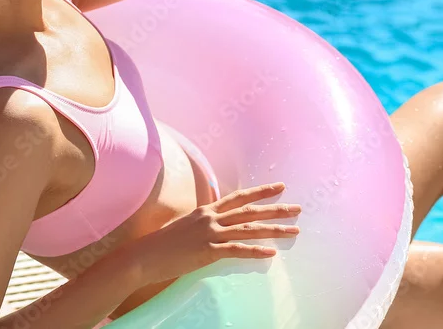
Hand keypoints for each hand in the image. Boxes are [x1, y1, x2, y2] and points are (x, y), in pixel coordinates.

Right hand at [130, 182, 300, 284]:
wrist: (145, 256)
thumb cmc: (163, 243)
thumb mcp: (185, 226)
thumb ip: (202, 222)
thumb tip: (215, 223)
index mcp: (207, 210)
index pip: (240, 197)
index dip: (261, 192)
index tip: (280, 187)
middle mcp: (211, 218)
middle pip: (250, 211)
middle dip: (277, 209)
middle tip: (298, 208)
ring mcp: (210, 234)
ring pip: (249, 229)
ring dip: (274, 230)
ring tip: (294, 231)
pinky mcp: (208, 251)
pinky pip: (237, 250)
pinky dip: (256, 251)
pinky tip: (271, 253)